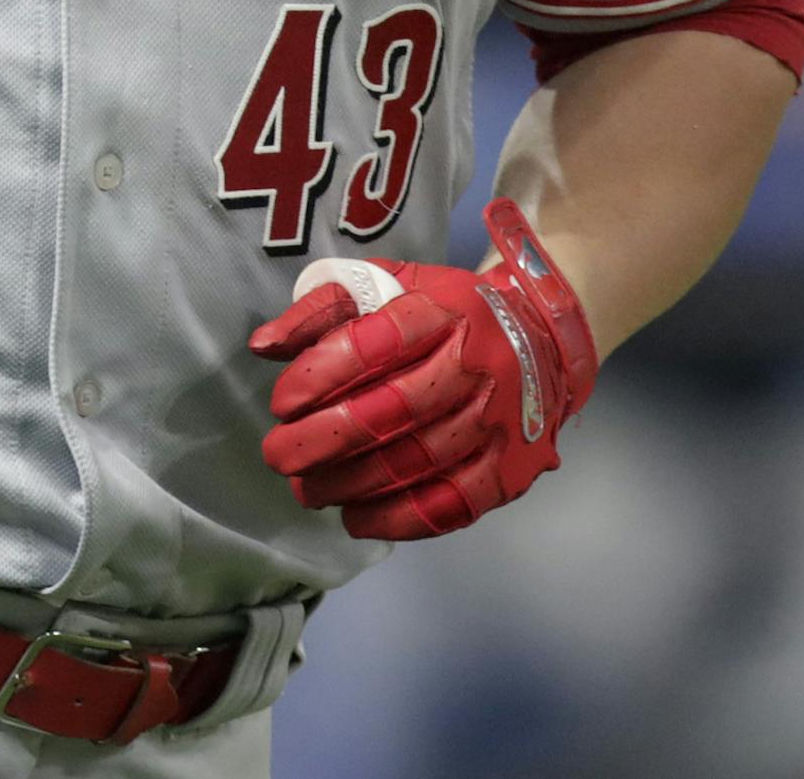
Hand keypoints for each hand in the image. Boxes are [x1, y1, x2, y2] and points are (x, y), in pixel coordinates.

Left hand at [249, 199, 596, 540]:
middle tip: (278, 454)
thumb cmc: (444, 312)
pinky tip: (356, 518)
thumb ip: (324, 307)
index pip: (374, 344)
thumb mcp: (389, 285)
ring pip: (416, 462)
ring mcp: (497, 419)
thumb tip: (264, 346)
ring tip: (307, 489)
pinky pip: (451, 505)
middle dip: (323, 440)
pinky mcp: (511, 468)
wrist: (540, 338)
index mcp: (440, 310)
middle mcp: (475, 363)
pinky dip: (398, 519)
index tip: (282, 402)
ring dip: (350, 484)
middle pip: (391, 410)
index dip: (320, 376)